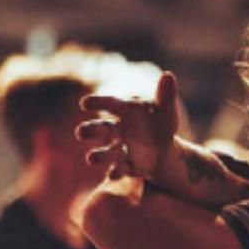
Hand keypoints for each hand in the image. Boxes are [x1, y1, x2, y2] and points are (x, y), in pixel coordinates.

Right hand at [80, 72, 181, 187]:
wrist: (165, 147)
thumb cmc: (160, 121)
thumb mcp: (166, 108)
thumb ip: (166, 94)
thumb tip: (168, 75)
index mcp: (125, 110)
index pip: (109, 103)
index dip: (97, 102)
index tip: (84, 103)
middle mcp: (118, 129)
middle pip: (101, 128)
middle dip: (91, 130)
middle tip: (79, 133)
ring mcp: (121, 148)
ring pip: (107, 152)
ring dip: (99, 155)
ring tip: (90, 158)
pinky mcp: (128, 166)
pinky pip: (120, 168)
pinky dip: (117, 171)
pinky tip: (113, 173)